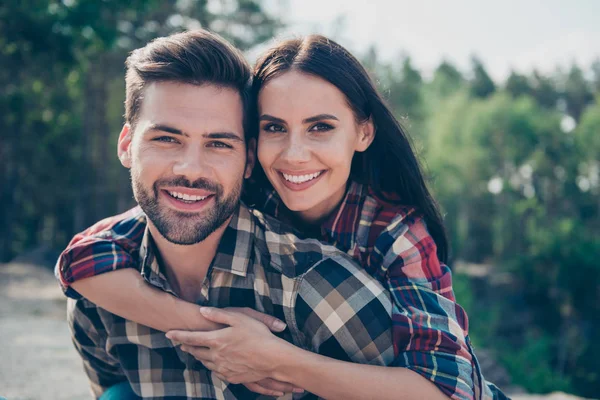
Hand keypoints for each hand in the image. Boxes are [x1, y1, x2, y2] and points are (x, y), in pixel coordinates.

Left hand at [166, 307, 303, 395]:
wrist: (272, 358)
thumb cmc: (258, 334)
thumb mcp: (239, 318)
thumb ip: (218, 314)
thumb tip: (202, 310)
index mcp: (216, 340)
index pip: (191, 338)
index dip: (178, 335)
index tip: (168, 333)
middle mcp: (216, 356)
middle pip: (196, 352)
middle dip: (187, 346)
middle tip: (182, 343)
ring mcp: (223, 368)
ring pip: (205, 363)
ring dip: (199, 356)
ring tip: (196, 352)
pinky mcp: (231, 376)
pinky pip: (217, 372)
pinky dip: (212, 366)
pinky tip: (215, 363)